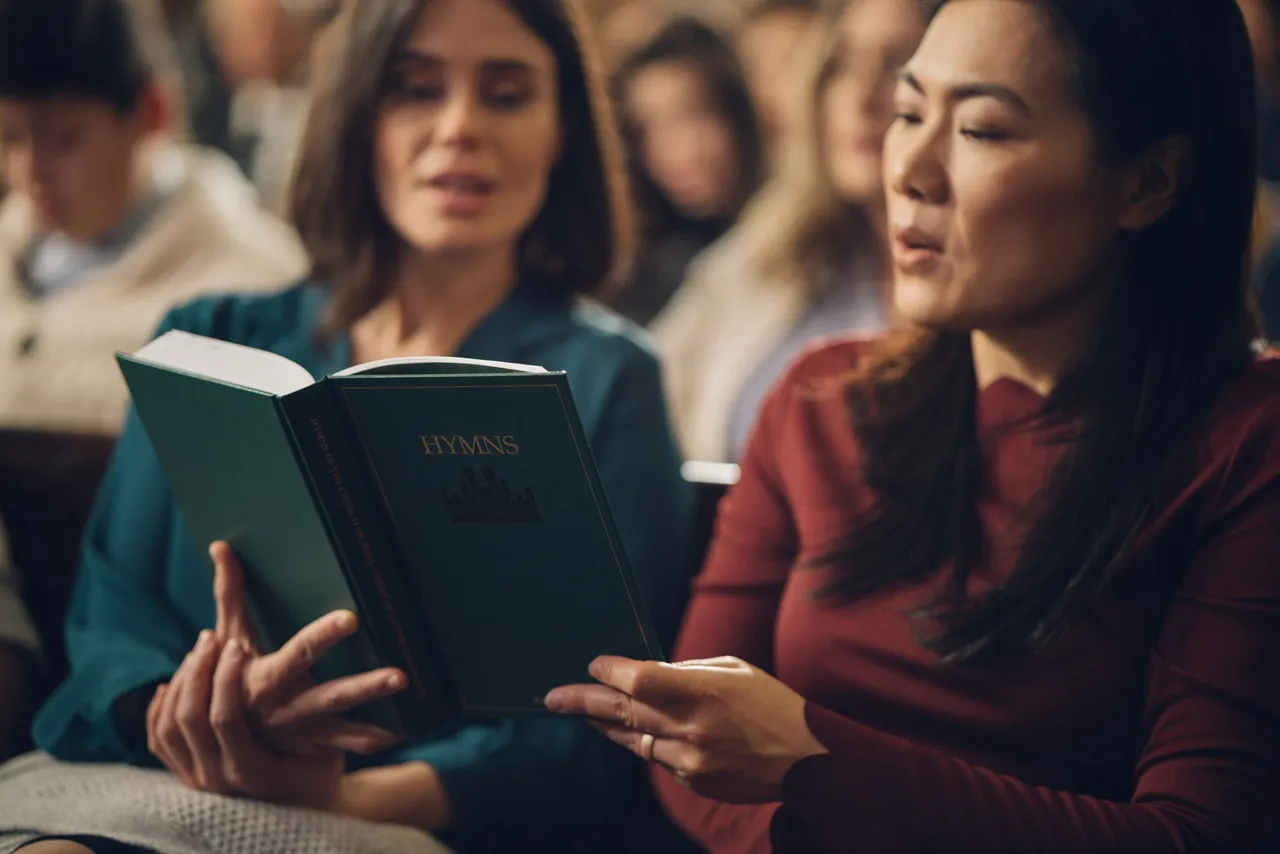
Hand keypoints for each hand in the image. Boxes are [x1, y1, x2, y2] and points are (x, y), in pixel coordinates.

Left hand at [147, 630, 343, 808]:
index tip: (237, 646)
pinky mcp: (187, 777)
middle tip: (212, 637)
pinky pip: (160, 739)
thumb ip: (339, 730)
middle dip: (198, 671)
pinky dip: (161, 707)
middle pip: (189, 717)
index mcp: (250, 770)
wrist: (298, 813)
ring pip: (170, 725)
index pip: (223, 718)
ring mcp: (197, 780)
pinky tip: (170, 683)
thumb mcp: (329, 751)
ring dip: (181, 683)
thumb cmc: (318, 778)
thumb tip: (379, 722)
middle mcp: (217, 778)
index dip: (226, 678)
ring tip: (199, 651)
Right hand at [210, 541, 405, 755]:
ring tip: (408, 703)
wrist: (220, 735)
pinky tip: (403, 733)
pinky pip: (347, 746)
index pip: (299, 653)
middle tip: (401, 675)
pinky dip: (372, 740)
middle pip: (332, 697)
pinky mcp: (314, 744)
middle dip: (366, 687)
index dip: (323, 636)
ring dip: (377, 719)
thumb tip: (220, 545)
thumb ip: (230, 594)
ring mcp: (303, 730)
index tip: (352, 618)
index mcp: (267, 678)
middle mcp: (287, 708)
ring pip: (345, 725)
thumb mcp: (228, 638)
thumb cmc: (230, 674)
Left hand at [543, 656, 827, 803]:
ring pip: (634, 739)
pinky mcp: (693, 782)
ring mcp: (691, 761)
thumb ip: (686, 671)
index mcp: (705, 692)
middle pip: (622, 712)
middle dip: (582, 703)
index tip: (593, 664)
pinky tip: (650, 731)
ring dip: (610, 724)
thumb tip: (642, 673)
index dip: (609, 672)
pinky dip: (650, 742)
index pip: (639, 680)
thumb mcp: (735, 670)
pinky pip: (658, 759)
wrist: (807, 760)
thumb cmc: (772, 704)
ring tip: (587, 712)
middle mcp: (693, 728)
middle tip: (552, 698)